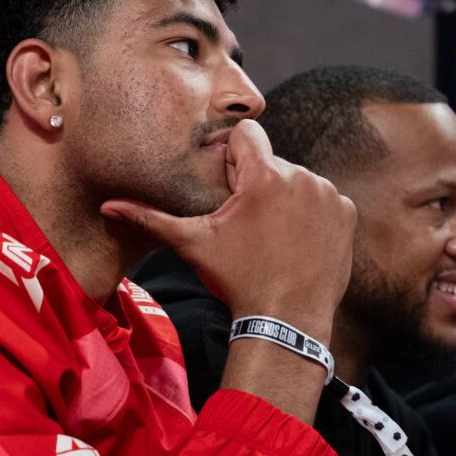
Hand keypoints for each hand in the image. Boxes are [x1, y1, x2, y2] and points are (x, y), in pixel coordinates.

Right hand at [101, 119, 355, 342]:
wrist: (288, 320)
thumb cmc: (238, 281)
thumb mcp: (193, 245)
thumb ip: (151, 218)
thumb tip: (108, 206)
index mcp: (264, 176)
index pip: (246, 134)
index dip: (233, 157)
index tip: (230, 187)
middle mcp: (301, 177)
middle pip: (271, 160)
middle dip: (258, 183)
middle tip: (248, 223)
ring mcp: (329, 195)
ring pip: (298, 179)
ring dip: (285, 198)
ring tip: (273, 236)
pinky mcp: (346, 214)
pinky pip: (324, 199)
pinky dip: (312, 214)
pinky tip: (298, 242)